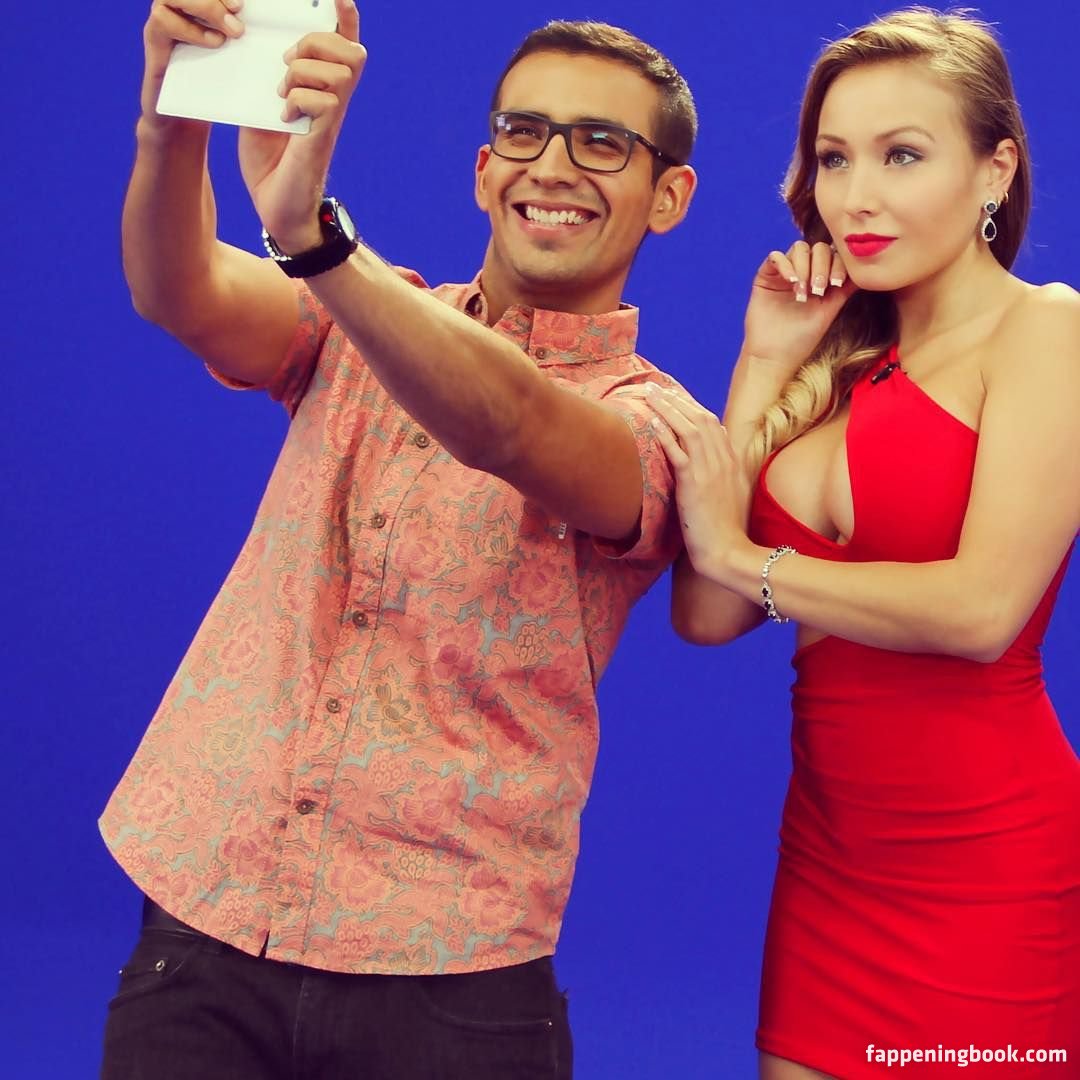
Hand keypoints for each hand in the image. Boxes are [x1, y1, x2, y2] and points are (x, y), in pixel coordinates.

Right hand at [141, 0, 244, 122]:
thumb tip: (269, 22)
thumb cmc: (213, 85)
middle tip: (240, 11)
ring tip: (232, 31)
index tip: (245, 2)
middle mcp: (174, 5)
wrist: (183, 117)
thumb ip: (241, 35)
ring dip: (206, 7)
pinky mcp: (153, 39)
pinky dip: (191, 29)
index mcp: (194, 4)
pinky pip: (163, 21)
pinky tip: (214, 43)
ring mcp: (162, 19)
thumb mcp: (232, 58)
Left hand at [238, 0, 365, 251]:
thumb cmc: (269, 162)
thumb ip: (266, 80)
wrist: (276, 208)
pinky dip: (299, 100)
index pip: (344, 46)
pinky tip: (283, 118)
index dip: (345, 18)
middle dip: (317, 43)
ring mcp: (331, 120)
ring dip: (303, 72)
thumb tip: (259, 49)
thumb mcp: (261, 108)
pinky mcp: (322, 137)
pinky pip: (324, 100)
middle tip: (287, 61)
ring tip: (281, 92)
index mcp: (321, 91)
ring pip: (338, 71)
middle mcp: (334, 103)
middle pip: (352, 51)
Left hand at [646, 384, 750, 581]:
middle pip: (699, 418)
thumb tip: (712, 467)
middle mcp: (724, 460)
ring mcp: (710, 470)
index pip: (712, 424)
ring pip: (688, 428)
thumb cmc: (728, 531)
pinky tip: (650, 421)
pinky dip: (664, 433)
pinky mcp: (694, 483)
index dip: (691, 407)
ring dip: (667, 408)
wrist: (729, 551)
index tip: (674, 397)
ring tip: (649, 395)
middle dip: (676, 400)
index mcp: (733, 462)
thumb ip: (723, 477)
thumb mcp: (732, 498)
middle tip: (656, 387)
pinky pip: (677, 451)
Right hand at [742, 240, 856, 377]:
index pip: (835, 256)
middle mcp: (804, 272)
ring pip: (799, 248)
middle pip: (818, 248)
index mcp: (821, 279)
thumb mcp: (830, 310)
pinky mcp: (766, 276)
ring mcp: (785, 273)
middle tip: (818, 290)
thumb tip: (865, 269)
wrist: (775, 355)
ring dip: (804, 267)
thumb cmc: (802, 339)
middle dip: (821, 266)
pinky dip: (785, 264)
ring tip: (802, 292)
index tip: (836, 284)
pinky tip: (790, 282)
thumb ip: (845, 288)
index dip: (838, 263)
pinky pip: (775, 256)